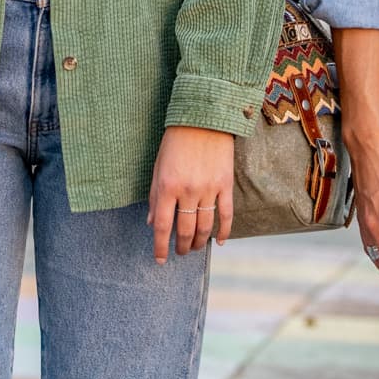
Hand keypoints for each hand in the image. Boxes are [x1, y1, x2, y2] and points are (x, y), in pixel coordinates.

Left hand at [148, 126, 236, 261]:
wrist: (203, 118)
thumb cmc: (175, 142)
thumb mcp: (158, 167)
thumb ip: (156, 197)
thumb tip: (153, 223)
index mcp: (167, 187)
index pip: (163, 227)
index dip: (160, 247)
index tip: (159, 260)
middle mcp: (188, 191)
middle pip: (185, 230)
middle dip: (181, 246)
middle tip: (180, 253)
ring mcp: (208, 189)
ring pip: (205, 226)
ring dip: (199, 241)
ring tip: (194, 247)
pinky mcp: (225, 184)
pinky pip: (226, 215)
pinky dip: (224, 231)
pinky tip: (219, 241)